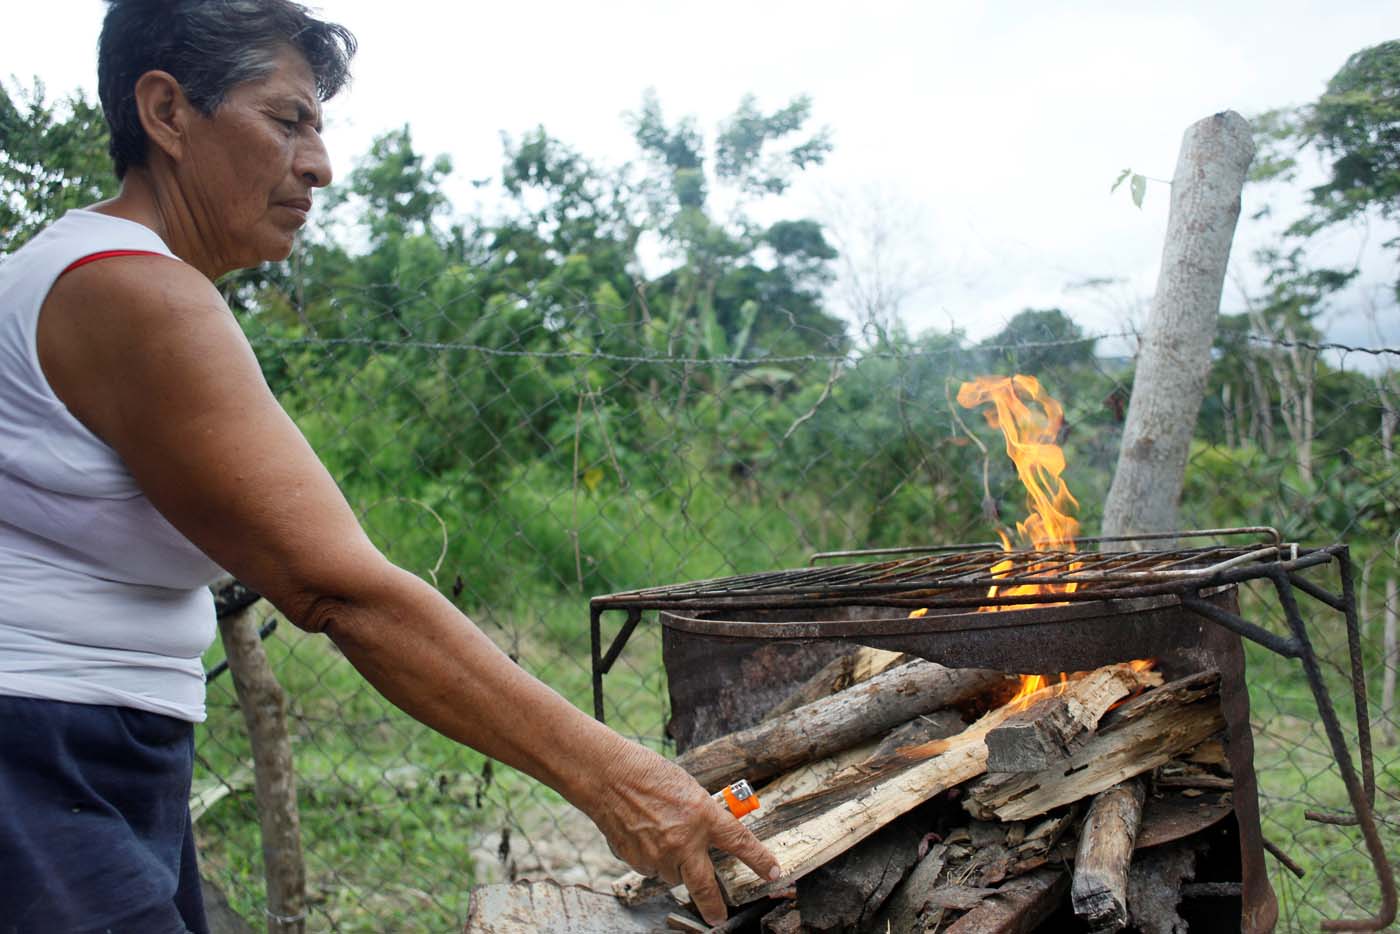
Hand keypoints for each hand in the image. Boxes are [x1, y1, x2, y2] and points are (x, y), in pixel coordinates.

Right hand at [586, 738, 780, 924]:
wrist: (609, 777)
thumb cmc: (648, 774)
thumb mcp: (688, 789)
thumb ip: (702, 816)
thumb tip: (709, 838)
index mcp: (702, 814)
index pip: (739, 842)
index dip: (760, 860)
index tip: (773, 873)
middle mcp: (684, 840)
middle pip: (705, 886)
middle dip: (714, 906)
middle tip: (719, 917)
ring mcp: (659, 854)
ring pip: (674, 876)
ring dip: (674, 866)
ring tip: (661, 837)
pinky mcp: (638, 862)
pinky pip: (652, 870)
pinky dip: (652, 860)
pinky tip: (643, 836)